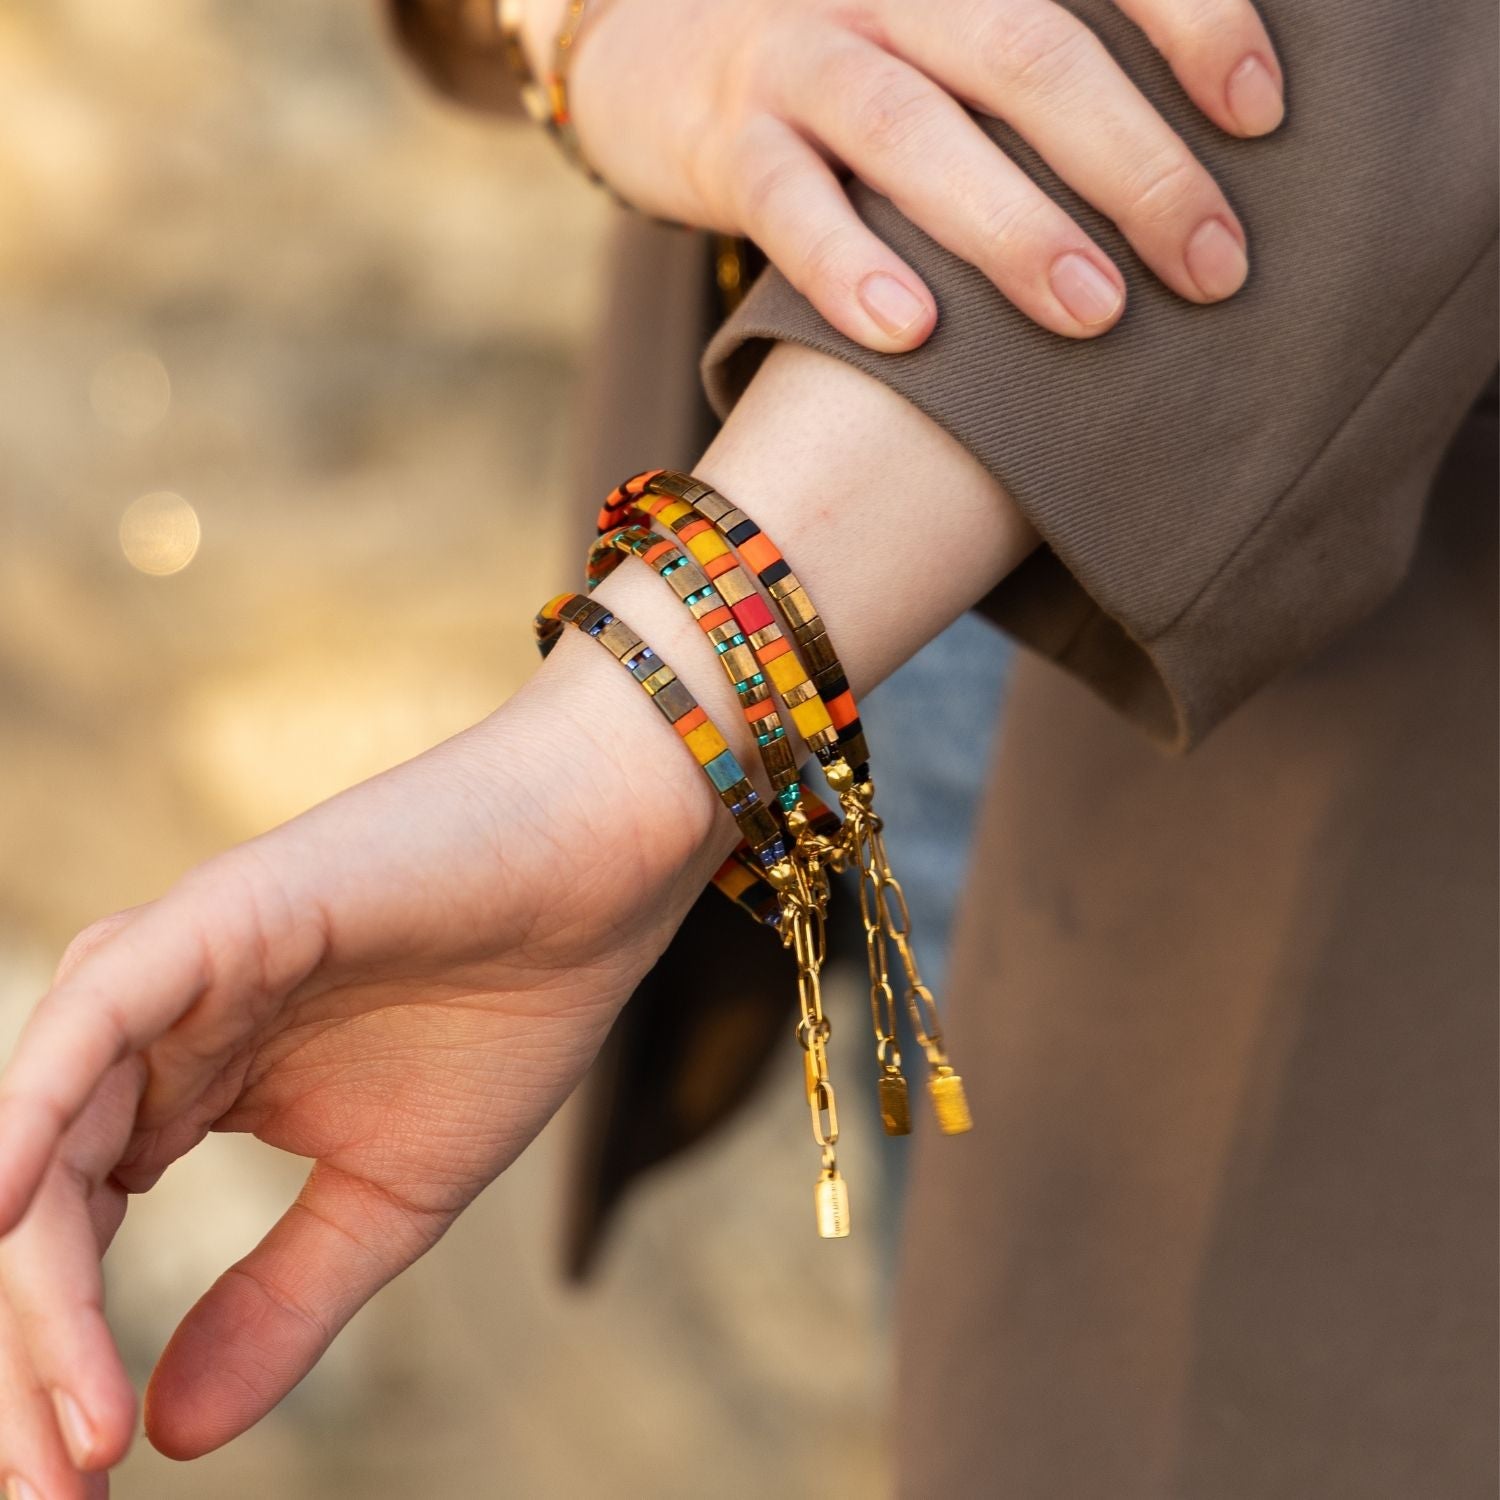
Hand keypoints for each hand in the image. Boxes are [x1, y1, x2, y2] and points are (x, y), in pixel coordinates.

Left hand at [0, 342, 1031, 1494]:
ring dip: (31, 1290)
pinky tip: (0, 1219)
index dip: (59, 1371)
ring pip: (42, 1139)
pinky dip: (28, 1119)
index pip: (67, 1243)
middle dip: (30, 1361)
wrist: (605, 868)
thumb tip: (167, 1436)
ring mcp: (176, 970)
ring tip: (56, 1440)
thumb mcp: (391, 1197)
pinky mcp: (218, 917)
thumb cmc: (514, 1006)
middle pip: (31, 1209)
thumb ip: (277, 1301)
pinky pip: (93, 1025)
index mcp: (181, 1091)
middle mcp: (150, 1033)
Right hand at [538, 0, 1282, 346]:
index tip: (1261, 112)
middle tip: (1210, 264)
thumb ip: (1036, 58)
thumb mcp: (944, 27)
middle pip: (1023, 48)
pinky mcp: (725, 143)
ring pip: (909, 126)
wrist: (654, 51)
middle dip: (1130, 160)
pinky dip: (848, 267)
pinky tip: (911, 333)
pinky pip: (787, 204)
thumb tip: (1193, 148)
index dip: (1190, 22)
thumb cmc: (852, 56)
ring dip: (1011, 224)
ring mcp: (795, 54)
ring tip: (1096, 313)